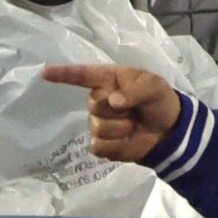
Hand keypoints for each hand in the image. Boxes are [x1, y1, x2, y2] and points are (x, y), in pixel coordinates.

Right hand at [42, 64, 180, 162]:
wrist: (171, 131)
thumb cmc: (161, 101)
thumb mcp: (154, 87)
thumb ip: (134, 92)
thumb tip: (113, 102)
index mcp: (110, 79)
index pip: (82, 75)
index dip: (64, 73)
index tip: (45, 72)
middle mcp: (100, 99)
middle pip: (93, 104)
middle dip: (116, 109)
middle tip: (134, 110)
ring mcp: (99, 122)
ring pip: (97, 126)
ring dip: (121, 128)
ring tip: (134, 125)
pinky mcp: (102, 144)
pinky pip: (98, 146)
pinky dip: (117, 145)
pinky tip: (128, 139)